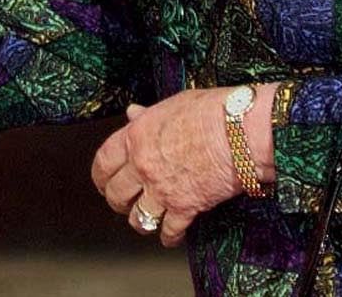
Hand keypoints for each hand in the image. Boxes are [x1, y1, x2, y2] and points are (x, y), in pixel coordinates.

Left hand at [91, 87, 267, 247]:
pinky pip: (169, 231)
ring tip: (145, 221)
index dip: (100, 175)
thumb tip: (133, 113)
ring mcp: (162, 189)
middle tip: (122, 203)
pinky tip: (171, 236)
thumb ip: (149, 115)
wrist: (241, 131)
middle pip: (116, 193)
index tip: (102, 181)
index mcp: (136, 136)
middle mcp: (143, 165)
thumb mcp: (174, 104)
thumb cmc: (213, 111)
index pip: (104, 161)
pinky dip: (169, 236)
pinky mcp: (185, 207)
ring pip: (139, 217)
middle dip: (117, 201)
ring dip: (140, 222)